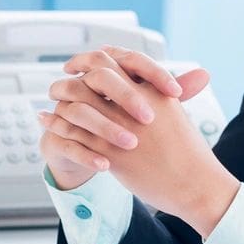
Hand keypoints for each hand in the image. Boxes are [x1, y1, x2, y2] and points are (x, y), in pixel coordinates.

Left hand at [39, 48, 238, 237]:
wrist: (196, 184)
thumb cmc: (188, 151)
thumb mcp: (174, 112)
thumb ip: (156, 93)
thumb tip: (141, 82)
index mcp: (152, 90)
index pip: (115, 60)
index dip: (92, 59)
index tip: (80, 64)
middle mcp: (135, 104)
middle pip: (94, 75)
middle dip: (73, 74)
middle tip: (61, 78)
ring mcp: (121, 128)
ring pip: (80, 103)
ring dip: (61, 99)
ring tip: (50, 100)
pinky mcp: (112, 153)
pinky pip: (76, 134)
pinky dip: (58, 125)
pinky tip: (47, 121)